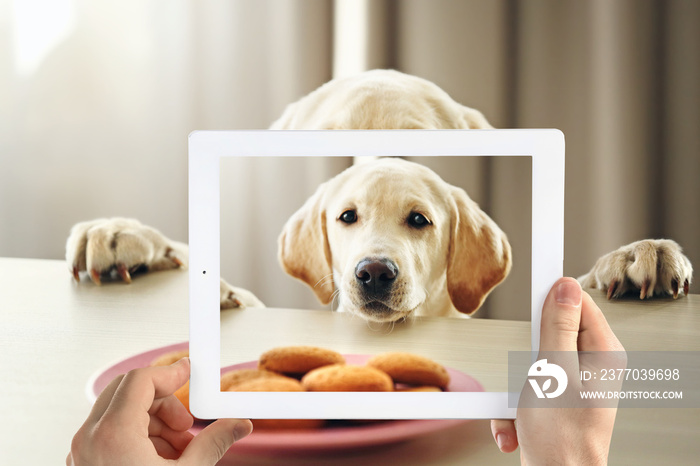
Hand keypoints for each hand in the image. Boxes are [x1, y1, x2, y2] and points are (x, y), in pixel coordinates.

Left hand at [67, 358, 252, 464]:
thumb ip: (214, 442)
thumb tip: (238, 424)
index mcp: (113, 434)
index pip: (141, 380)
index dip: (171, 372)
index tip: (190, 371)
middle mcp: (90, 439)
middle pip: (129, 392)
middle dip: (165, 401)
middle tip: (188, 423)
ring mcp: (83, 454)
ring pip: (120, 412)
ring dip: (154, 422)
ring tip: (179, 451)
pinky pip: (111, 434)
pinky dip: (138, 437)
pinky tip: (161, 461)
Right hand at [491, 277, 624, 464]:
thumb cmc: (561, 437)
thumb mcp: (554, 371)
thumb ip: (558, 326)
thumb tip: (564, 286)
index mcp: (603, 353)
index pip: (578, 303)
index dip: (552, 300)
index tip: (532, 291)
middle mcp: (593, 365)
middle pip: (551, 332)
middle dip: (527, 354)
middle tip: (531, 371)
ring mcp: (575, 382)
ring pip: (533, 360)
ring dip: (517, 384)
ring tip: (524, 405)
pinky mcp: (557, 397)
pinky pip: (529, 384)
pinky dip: (517, 403)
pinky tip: (519, 422)